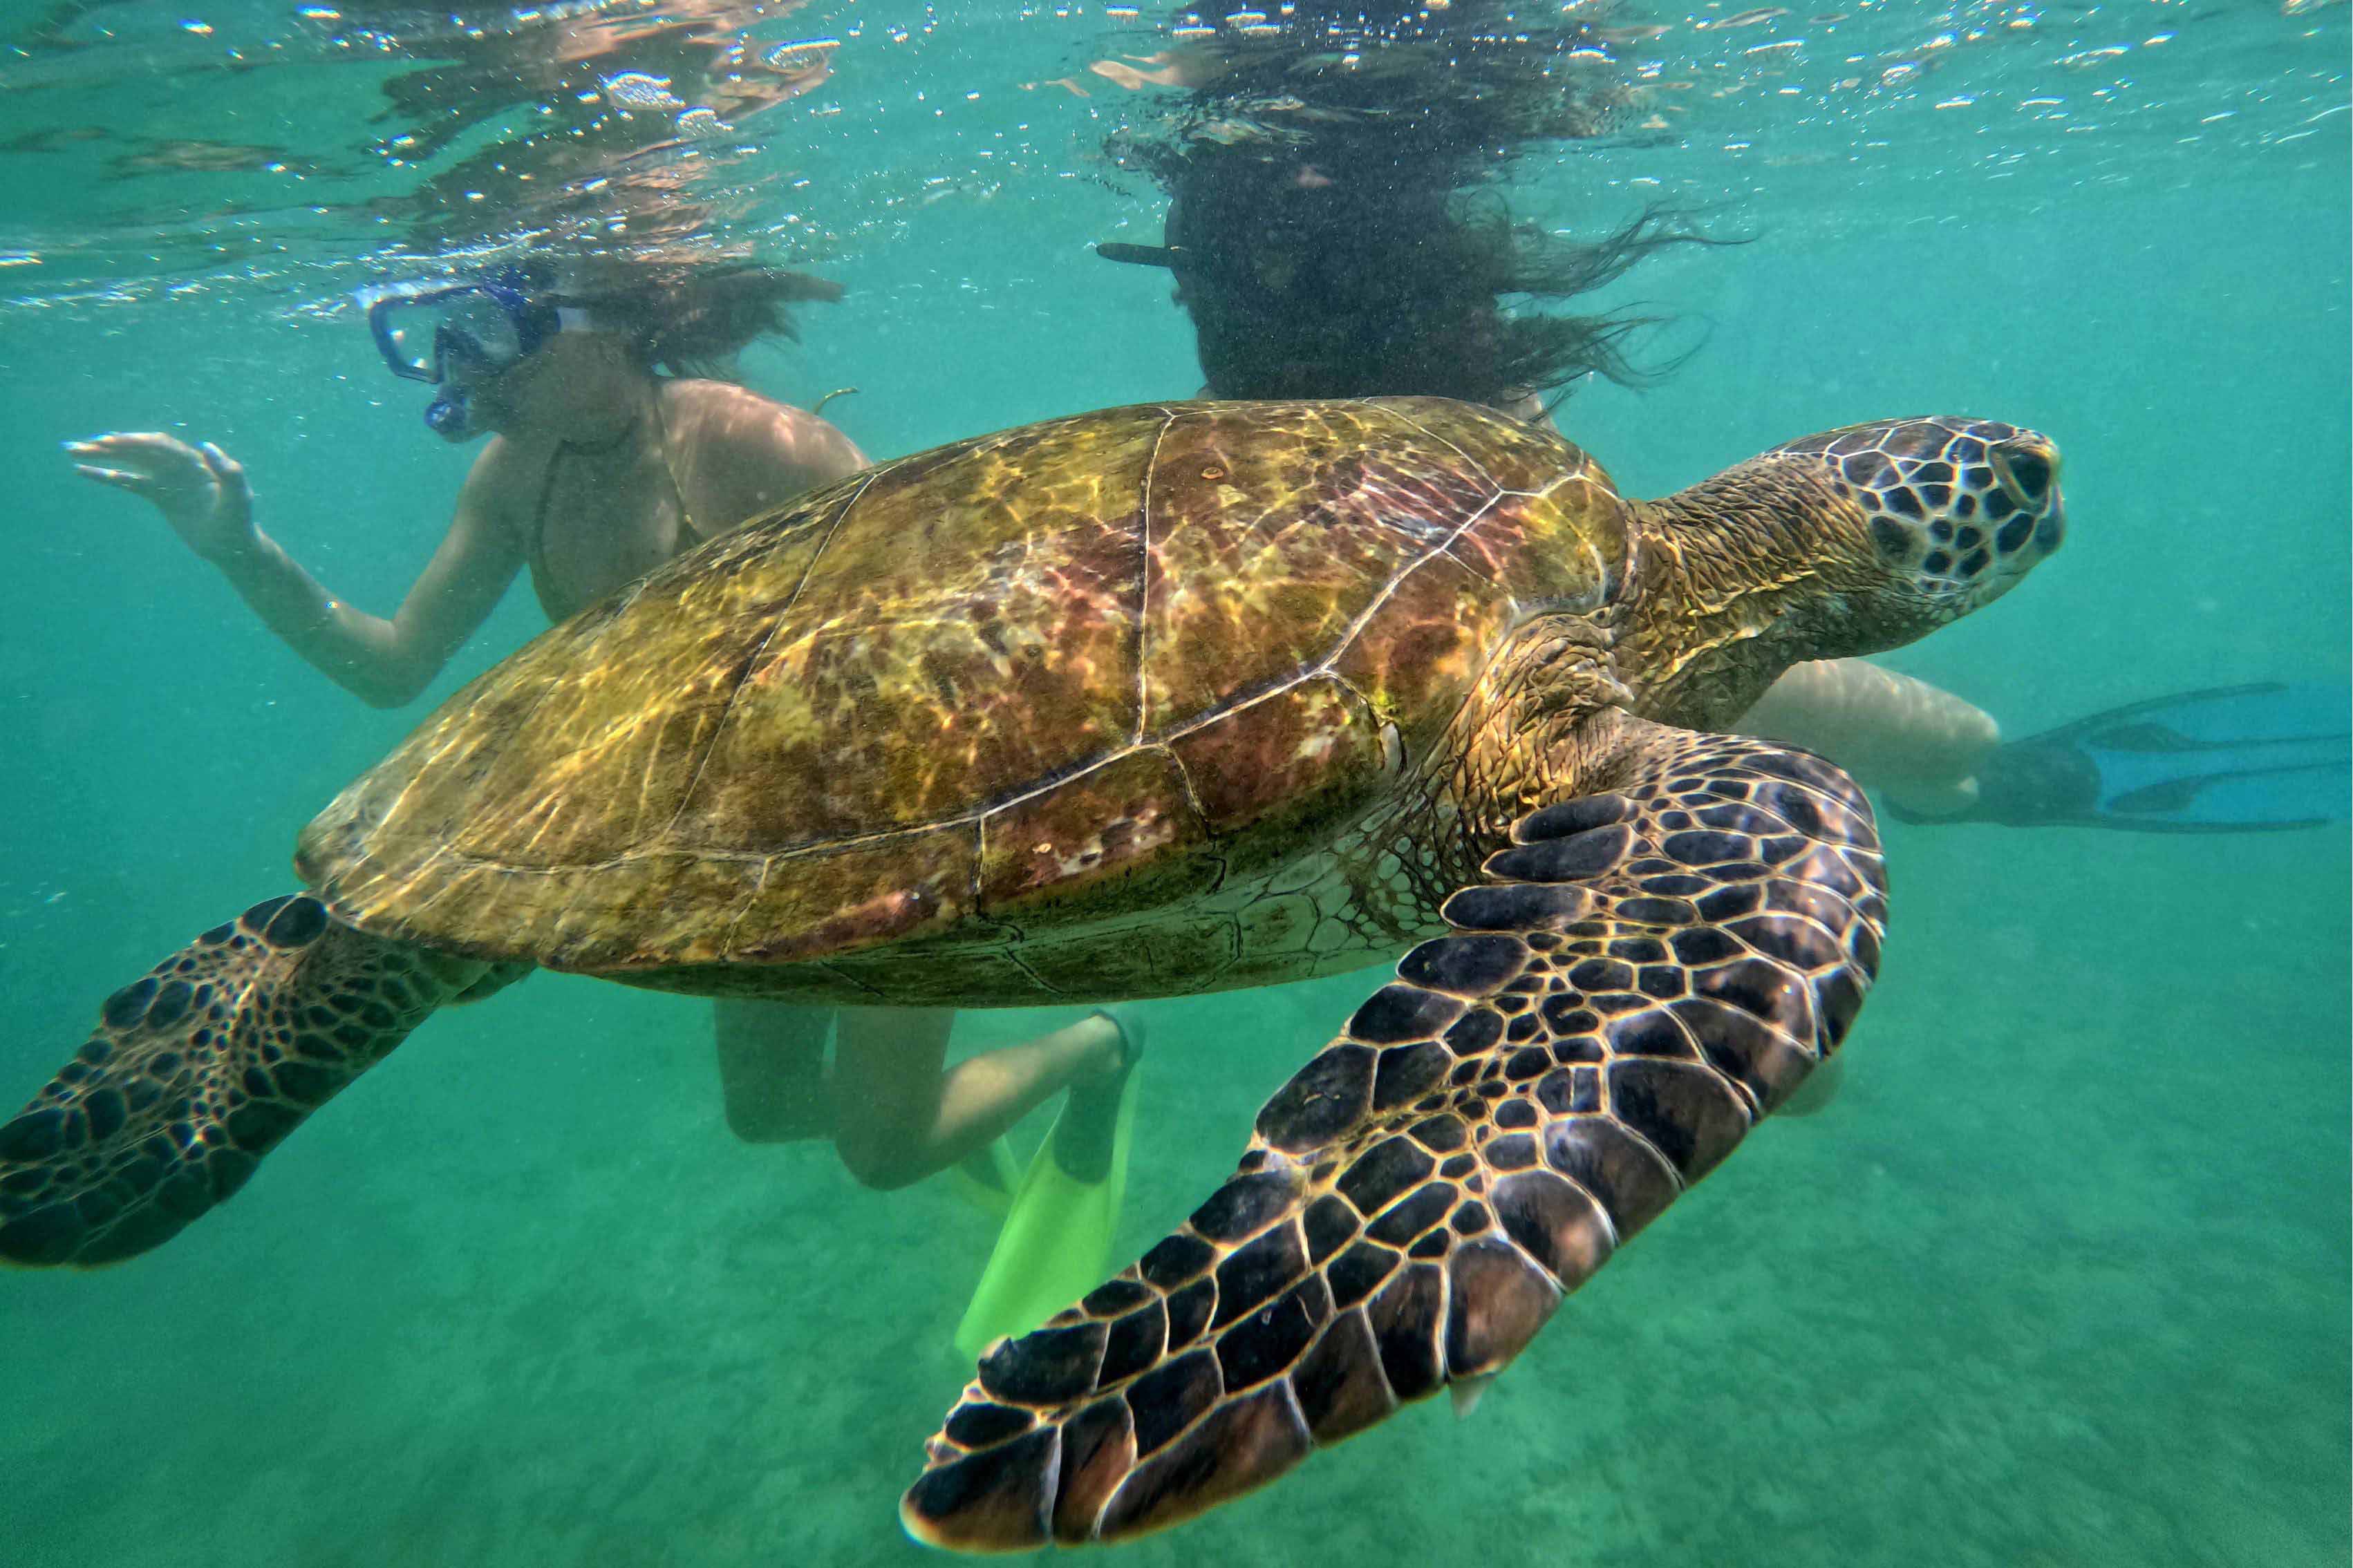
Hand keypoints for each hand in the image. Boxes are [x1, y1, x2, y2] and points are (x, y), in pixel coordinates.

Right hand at [65, 432, 257, 561]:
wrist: (232, 546)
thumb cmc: (239, 522)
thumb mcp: (239, 498)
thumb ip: (228, 471)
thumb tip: (207, 445)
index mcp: (195, 461)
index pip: (160, 446)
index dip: (135, 442)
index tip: (109, 442)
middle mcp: (178, 465)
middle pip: (139, 450)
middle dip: (110, 446)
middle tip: (79, 445)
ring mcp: (167, 479)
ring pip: (129, 462)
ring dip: (102, 456)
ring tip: (72, 450)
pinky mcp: (158, 495)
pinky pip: (128, 481)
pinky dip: (107, 476)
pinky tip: (84, 472)